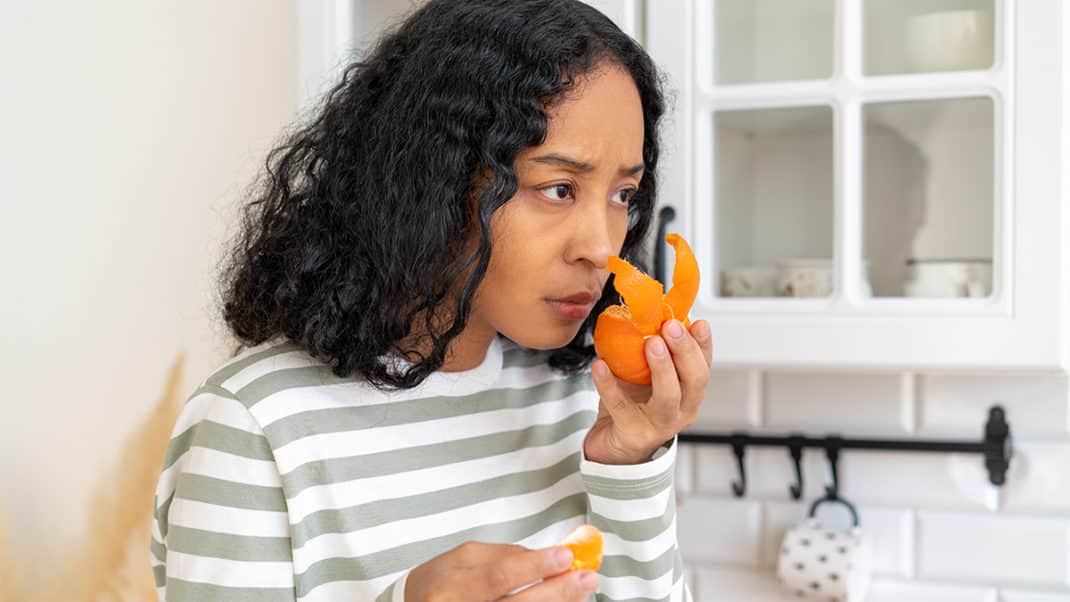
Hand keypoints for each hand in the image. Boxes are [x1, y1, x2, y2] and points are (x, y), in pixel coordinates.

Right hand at [404, 541, 598, 600]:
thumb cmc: (441, 583)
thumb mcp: (463, 559)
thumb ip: (503, 556)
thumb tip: (543, 556)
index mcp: (451, 588)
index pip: (498, 576)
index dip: (534, 566)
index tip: (566, 556)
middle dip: (556, 592)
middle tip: (587, 577)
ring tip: (582, 590)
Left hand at [586, 319, 711, 464]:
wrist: (612, 445)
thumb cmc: (633, 405)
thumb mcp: (645, 375)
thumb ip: (650, 348)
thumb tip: (642, 310)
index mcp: (689, 393)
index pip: (704, 366)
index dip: (703, 344)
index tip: (699, 322)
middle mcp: (682, 410)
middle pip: (695, 380)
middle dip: (685, 351)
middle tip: (671, 326)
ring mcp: (660, 425)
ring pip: (668, 397)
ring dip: (662, 367)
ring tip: (650, 343)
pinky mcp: (633, 434)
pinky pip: (621, 406)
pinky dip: (609, 384)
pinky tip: (599, 365)